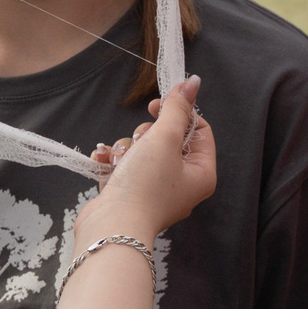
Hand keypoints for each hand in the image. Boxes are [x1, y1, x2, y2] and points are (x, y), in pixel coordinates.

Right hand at [74, 78, 214, 242]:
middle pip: (168, 138)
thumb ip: (177, 108)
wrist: (112, 227)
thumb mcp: (164, 138)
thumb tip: (193, 82)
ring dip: (127, 148)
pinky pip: (125, 164)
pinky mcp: (131, 193)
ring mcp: (155, 189)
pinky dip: (114, 160)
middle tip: (142, 143)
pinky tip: (105, 162)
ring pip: (142, 149)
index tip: (158, 104)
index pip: (199, 130)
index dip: (179, 113)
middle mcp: (182, 183)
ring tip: (122, 161)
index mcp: (201, 174)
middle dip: (147, 135)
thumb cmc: (145, 185)